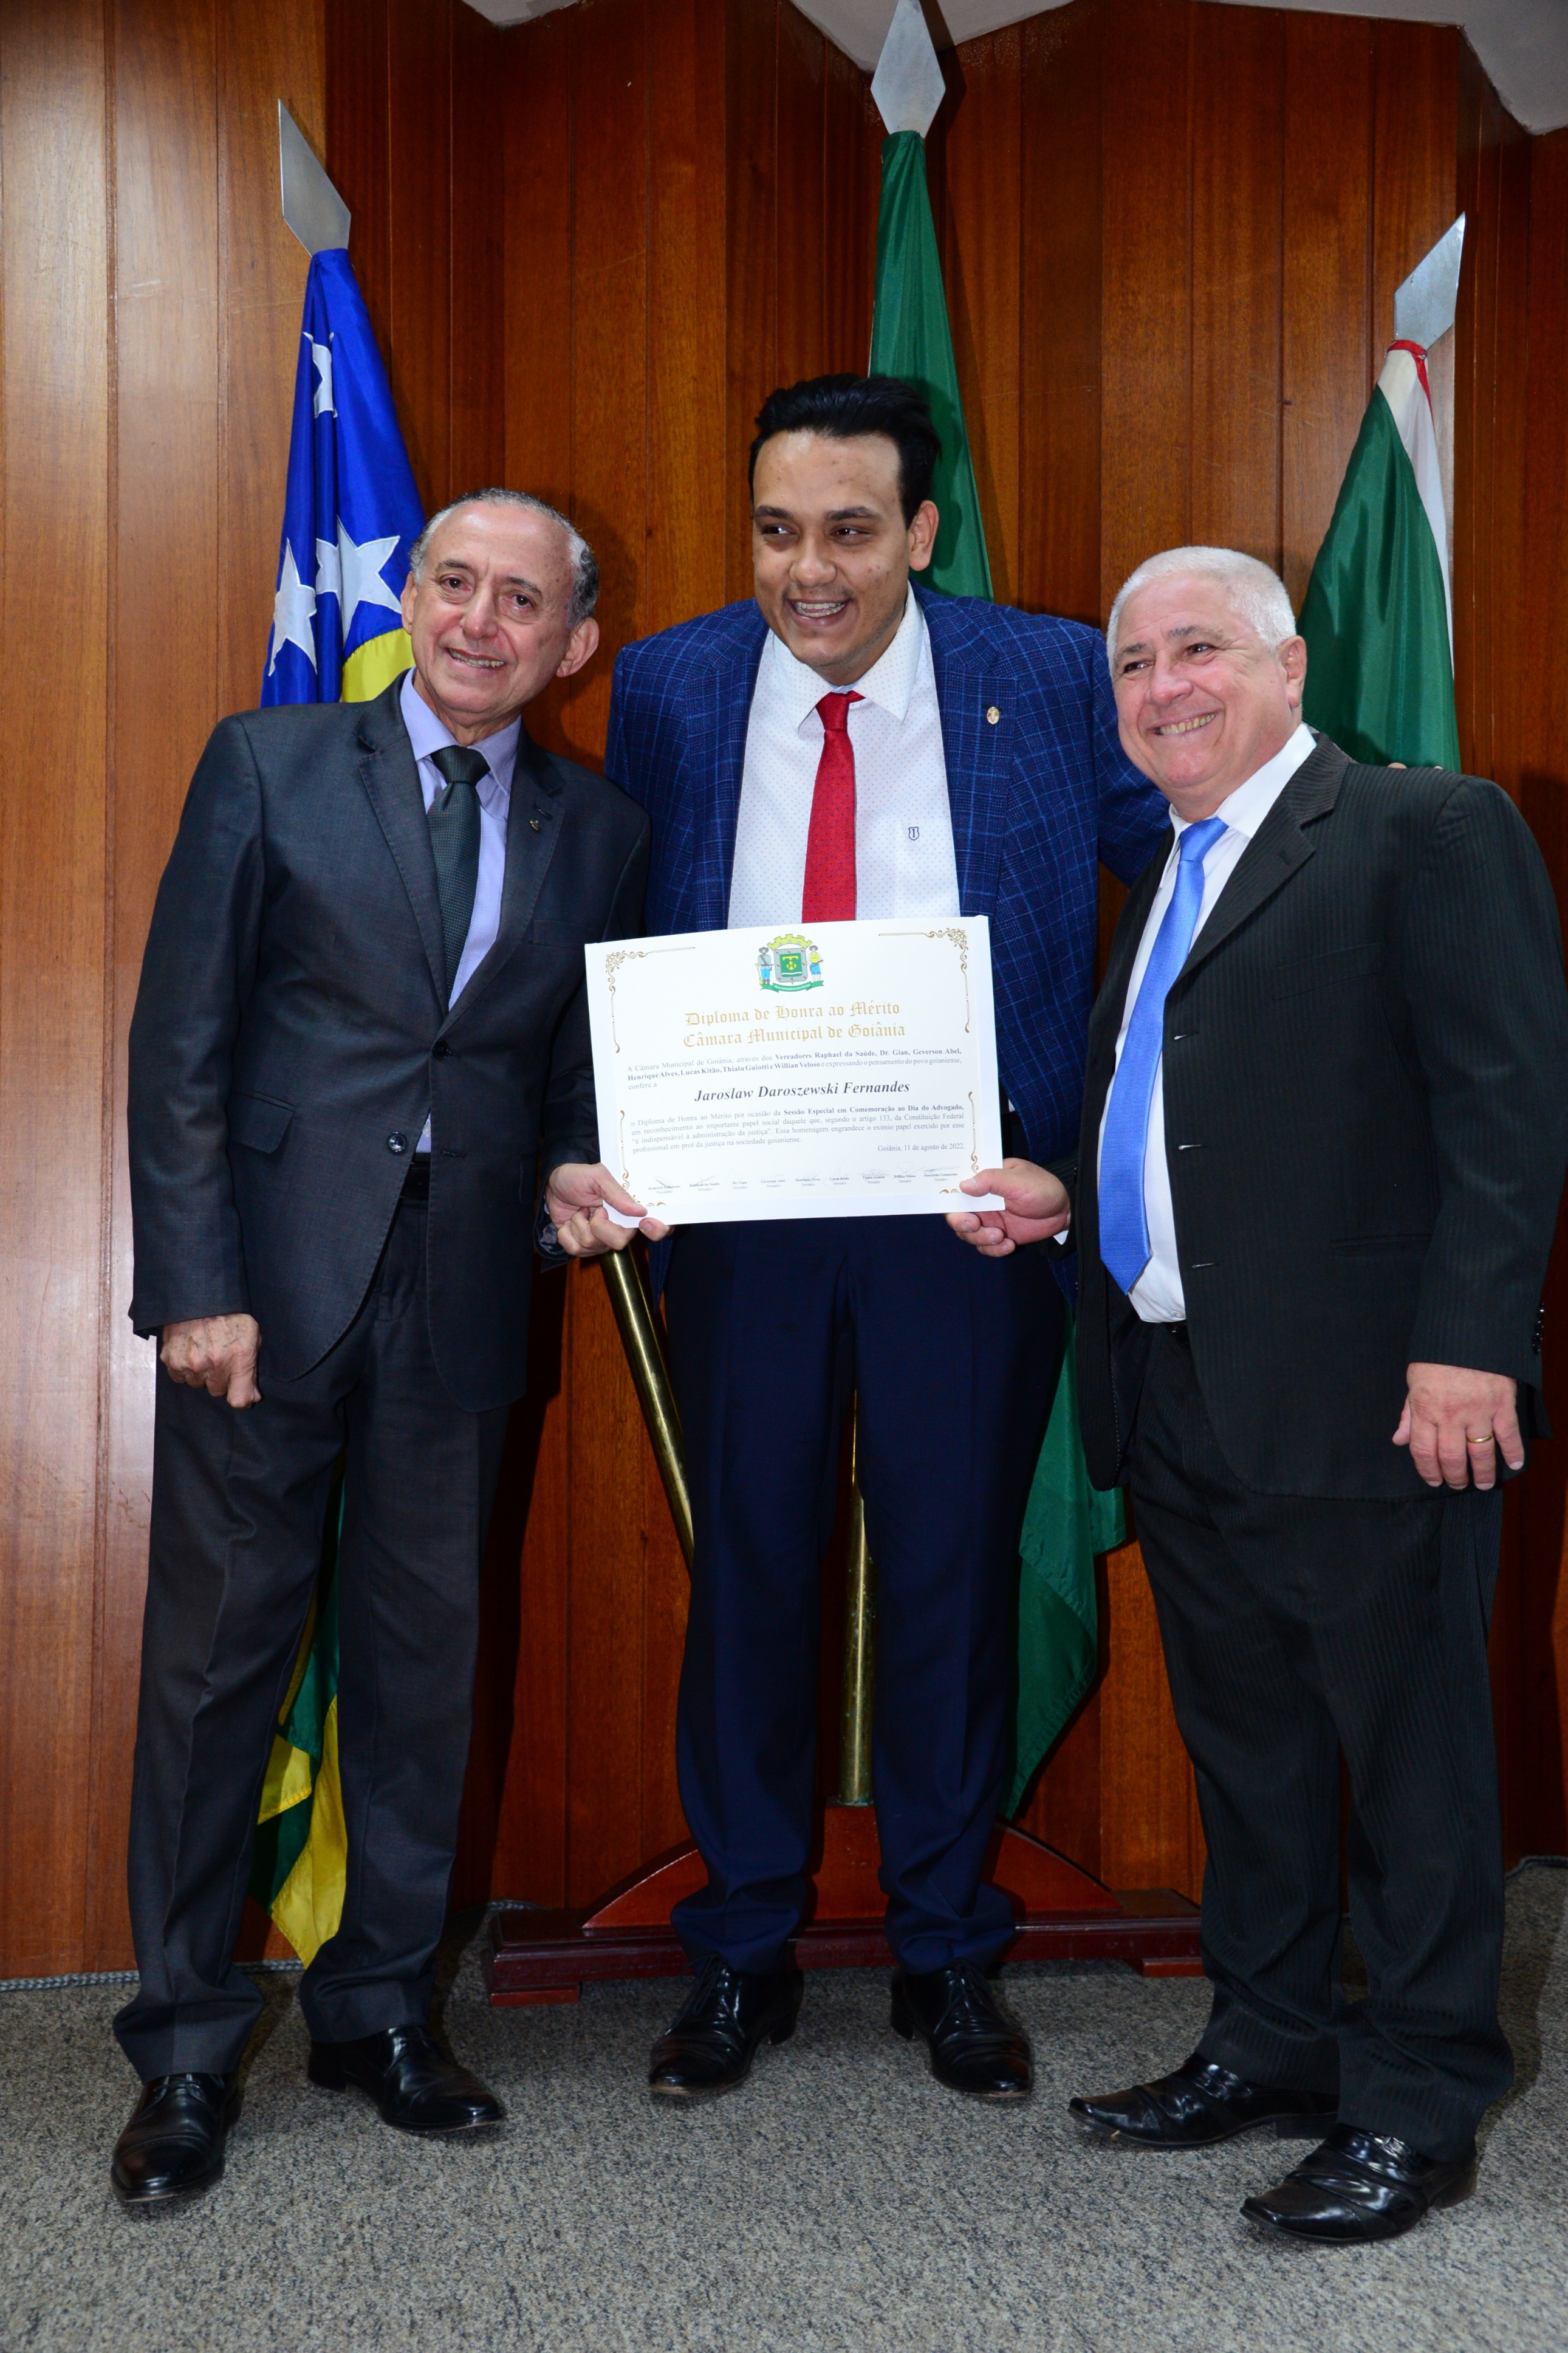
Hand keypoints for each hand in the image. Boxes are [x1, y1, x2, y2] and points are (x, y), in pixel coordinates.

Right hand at [160, 1313, 261, 1407]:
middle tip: (220, 1357)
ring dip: (201, 1372)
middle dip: (220, 1377)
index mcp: (237, 1359)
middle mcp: (213, 1365)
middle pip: (217, 1390)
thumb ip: (252, 1369)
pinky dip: (184, 1368)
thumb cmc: (230, 1315)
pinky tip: (190, 1351)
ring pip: (197, 1383)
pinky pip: (179, 1376)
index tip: (242, 1392)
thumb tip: (253, 1398)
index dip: (242, 1398)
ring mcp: (190, 1364)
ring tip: (204, 1350)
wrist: (199, 1296)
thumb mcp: (252, 1336)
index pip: (239, 1399)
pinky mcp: (172, 1360)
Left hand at [546, 1161, 669, 1256]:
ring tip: (580, 1210)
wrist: (553, 1184)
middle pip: (619, 1241)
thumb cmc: (578, 1177)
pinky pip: (575, 1249)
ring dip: (579, 1224)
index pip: (656, 1228)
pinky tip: (569, 1222)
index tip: (646, 1224)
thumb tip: (640, 1210)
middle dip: (599, 1225)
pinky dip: (566, 1233)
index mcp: (629, 1210)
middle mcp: (619, 1228)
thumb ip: (617, 1193)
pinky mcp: (581, 1246)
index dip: (657, 1230)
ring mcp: (600, 1240)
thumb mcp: (597, 1176)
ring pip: (593, 1245)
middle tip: (594, 1209)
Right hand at [945, 1159, 1070, 1258]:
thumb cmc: (1042, 1189)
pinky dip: (993, 1250)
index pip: (955, 1187)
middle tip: (974, 1225)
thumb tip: (963, 1185)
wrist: (1064, 1212)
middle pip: (956, 1215)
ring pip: (967, 1234)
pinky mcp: (996, 1236)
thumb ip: (991, 1180)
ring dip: (980, 1239)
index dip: (948, 1198)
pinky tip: (1009, 1245)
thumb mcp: (1018, 1180)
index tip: (956, 1208)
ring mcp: (988, 1219)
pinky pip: (984, 1247)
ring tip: (1000, 1237)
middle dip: (962, 1223)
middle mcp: (980, 1200)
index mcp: (983, 1180)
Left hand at [1393, 1362, 1522, 1489]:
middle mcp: (1450, 1415)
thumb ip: (1409, 1413)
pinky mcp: (1501, 1403)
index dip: (1427, 1470)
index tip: (1433, 1481)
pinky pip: (1508, 1434)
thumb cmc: (1436, 1355)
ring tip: (1482, 1483)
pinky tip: (1514, 1464)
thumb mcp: (1414, 1381)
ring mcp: (1478, 1411)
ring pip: (1480, 1452)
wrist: (1465, 1330)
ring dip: (1481, 1473)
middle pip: (1451, 1457)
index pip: (1423, 1451)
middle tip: (1457, 1484)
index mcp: (1425, 1409)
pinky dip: (1513, 1452)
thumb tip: (1399, 1440)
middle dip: (1454, 1476)